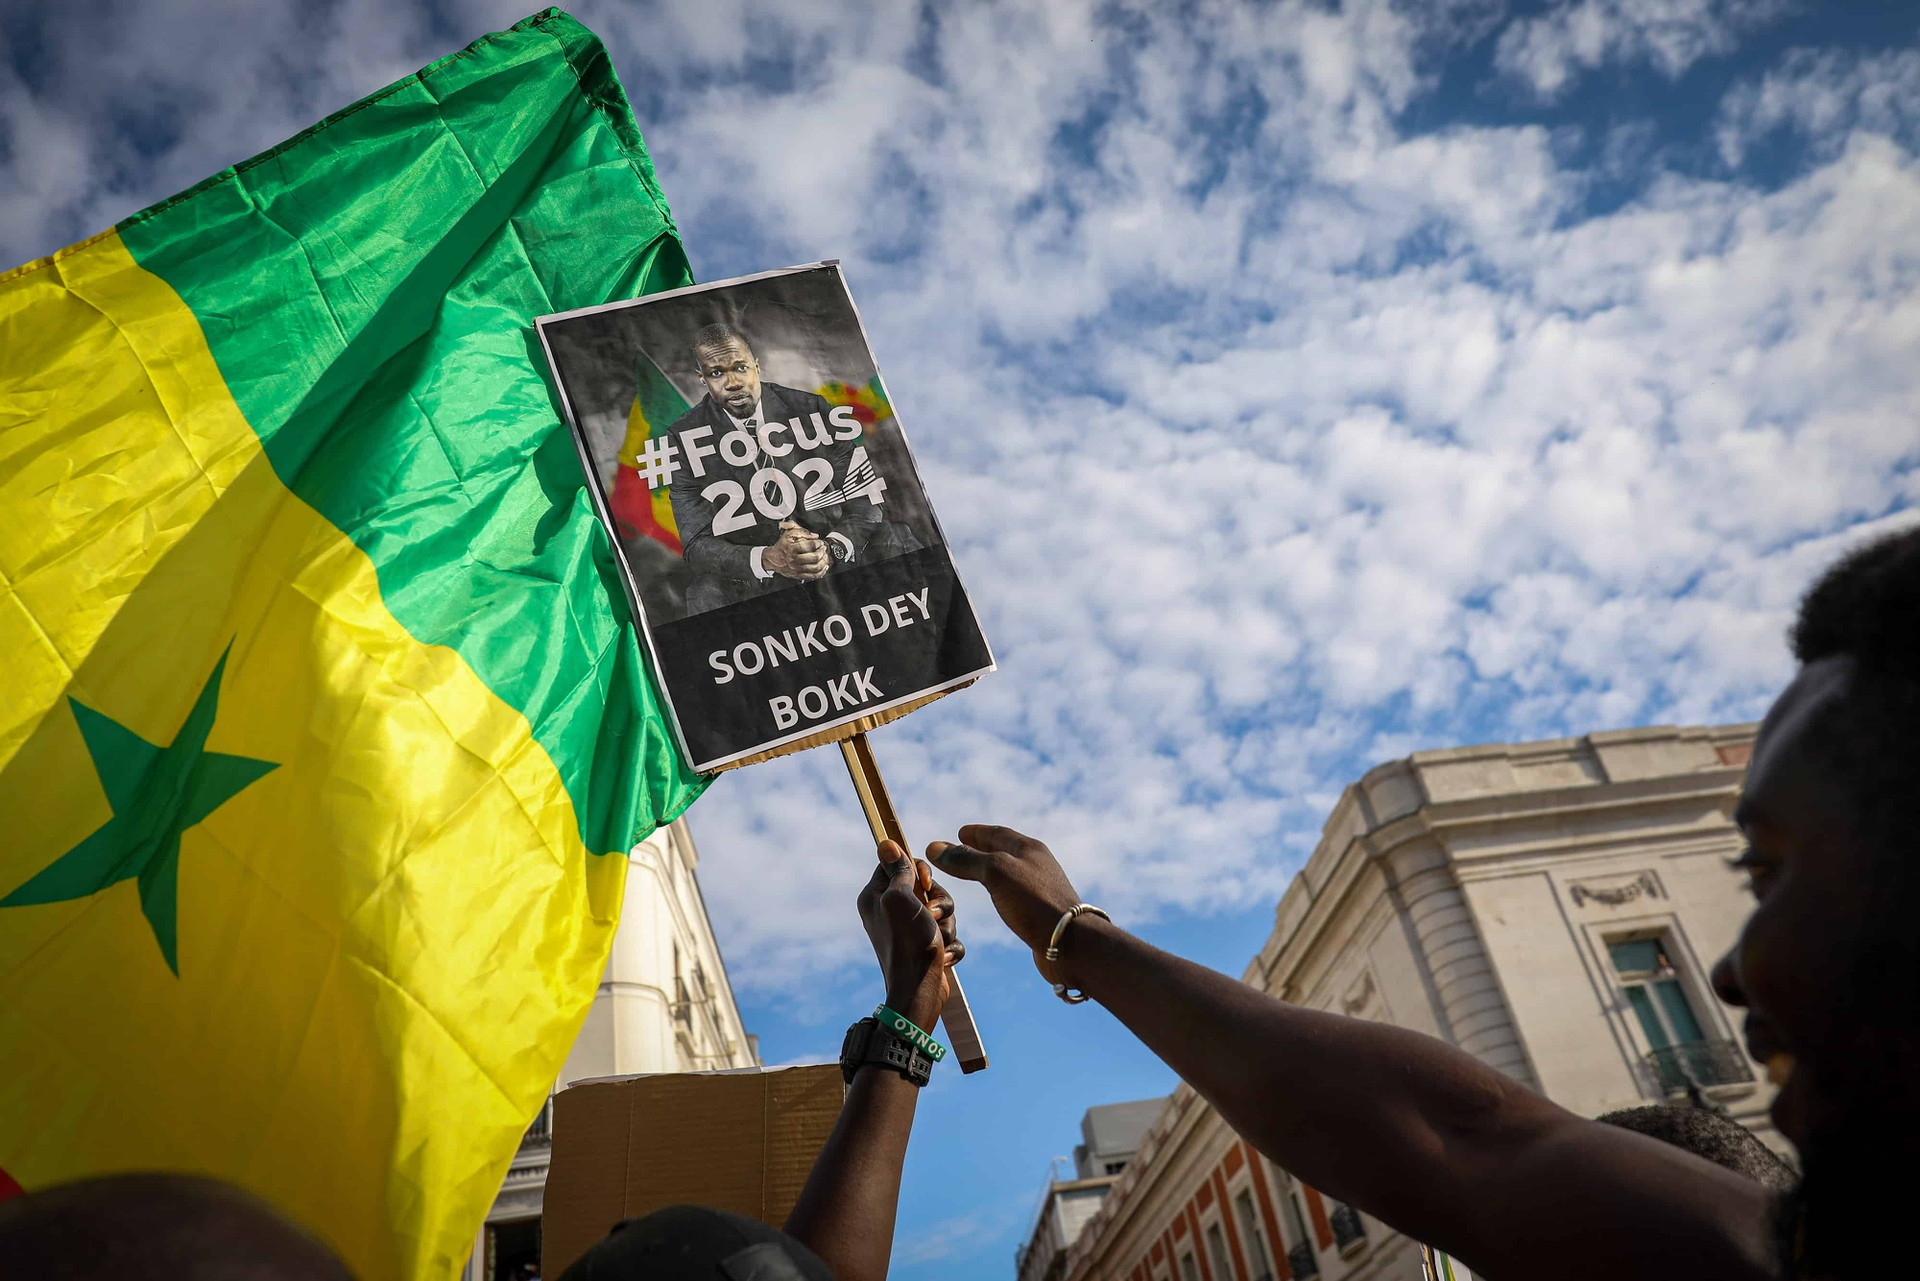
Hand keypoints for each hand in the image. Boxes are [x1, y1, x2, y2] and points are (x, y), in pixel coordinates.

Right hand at [764, 520, 828, 579]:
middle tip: (823, 548)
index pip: (810, 546)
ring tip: (824, 556)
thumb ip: (802, 532)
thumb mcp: (789, 534)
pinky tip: (824, 567)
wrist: (773, 558)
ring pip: (816, 567)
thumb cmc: (782, 545)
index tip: (820, 542)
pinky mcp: (798, 575)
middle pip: (814, 557)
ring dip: (823, 561)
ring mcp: (797, 569)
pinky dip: (821, 572)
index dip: (818, 543)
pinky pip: (813, 576)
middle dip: (822, 552)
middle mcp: (794, 560)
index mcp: (791, 548)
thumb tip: (815, 536)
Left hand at [858, 840, 963, 1030]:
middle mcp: (890, 911)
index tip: (924, 880)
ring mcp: (909, 930)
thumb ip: (898, 871)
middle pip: (925, 886)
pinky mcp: (926, 947)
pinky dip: (950, 944)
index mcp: (876, 897)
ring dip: (947, 924)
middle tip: (933, 915)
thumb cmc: (908, 943)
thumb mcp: (900, 898)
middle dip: (939, 901)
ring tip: (939, 940)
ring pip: (942, 910)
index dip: (916, 867)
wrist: (919, 993)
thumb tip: (885, 842)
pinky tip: (944, 956)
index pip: (897, 863)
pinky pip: (948, 934)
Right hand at [928, 825, 1083, 971]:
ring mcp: (1039, 888)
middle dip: (983, 848)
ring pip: (1009, 873)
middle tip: (962, 847)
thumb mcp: (995, 873)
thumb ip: (966, 860)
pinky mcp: (1039, 912)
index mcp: (1029, 849)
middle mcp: (1036, 865)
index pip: (998, 833)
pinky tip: (995, 898)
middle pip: (1005, 851)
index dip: (977, 832)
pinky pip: (1013, 893)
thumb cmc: (1033, 901)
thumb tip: (935, 846)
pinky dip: (998, 889)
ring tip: (974, 873)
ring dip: (990, 869)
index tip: (960, 832)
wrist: (1069, 942)